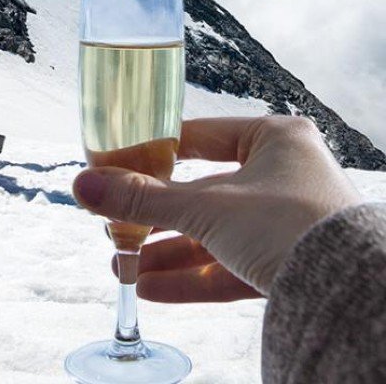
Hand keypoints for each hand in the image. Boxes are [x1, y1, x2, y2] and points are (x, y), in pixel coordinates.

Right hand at [73, 117, 361, 297]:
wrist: (350, 295)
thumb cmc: (290, 224)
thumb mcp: (206, 205)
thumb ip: (143, 198)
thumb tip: (82, 186)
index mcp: (274, 139)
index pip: (200, 137)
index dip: (155, 151)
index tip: (119, 163)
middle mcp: (282, 178)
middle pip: (201, 192)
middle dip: (155, 216)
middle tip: (115, 223)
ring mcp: (286, 224)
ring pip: (212, 234)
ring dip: (166, 252)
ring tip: (122, 266)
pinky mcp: (286, 265)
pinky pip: (229, 266)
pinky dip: (190, 277)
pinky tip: (150, 288)